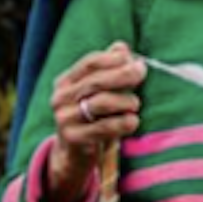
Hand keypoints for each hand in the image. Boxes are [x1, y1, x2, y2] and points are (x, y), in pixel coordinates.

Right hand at [44, 41, 145, 201]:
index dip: (113, 58)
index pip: (90, 62)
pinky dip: (124, 122)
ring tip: (135, 105)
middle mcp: (60, 98)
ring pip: (102, 102)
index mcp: (66, 82)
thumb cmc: (94, 117)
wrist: (74, 154)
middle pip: (97, 81)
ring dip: (126, 101)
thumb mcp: (99, 93)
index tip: (134, 59)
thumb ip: (110, 69)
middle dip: (125, 75)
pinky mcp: (73, 138)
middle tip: (142, 73)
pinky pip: (105, 127)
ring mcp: (64, 119)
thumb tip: (122, 47)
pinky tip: (132, 121)